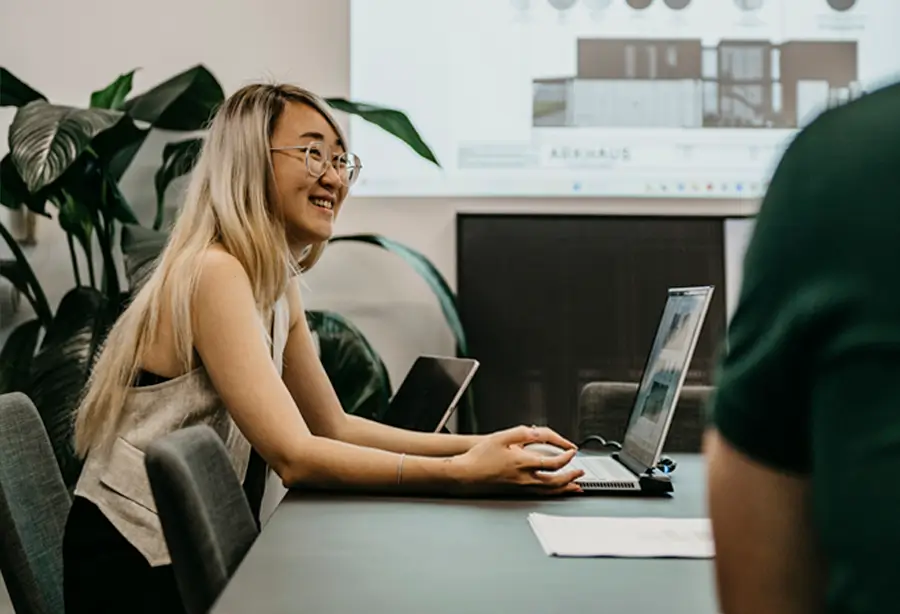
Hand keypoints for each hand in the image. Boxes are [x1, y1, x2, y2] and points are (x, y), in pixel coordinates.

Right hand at [453, 425, 583, 494]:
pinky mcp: (516, 492)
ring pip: (549, 491)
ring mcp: (521, 487)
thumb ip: (522, 433)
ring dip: (565, 488)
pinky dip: (552, 494)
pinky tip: (554, 492)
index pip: (553, 463)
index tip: (572, 452)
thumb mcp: (501, 437)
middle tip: (580, 472)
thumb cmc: (480, 457)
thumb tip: (537, 432)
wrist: (466, 473)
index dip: (566, 457)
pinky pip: (540, 495)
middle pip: (556, 481)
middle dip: (571, 476)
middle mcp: (525, 478)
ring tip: (574, 485)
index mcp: (523, 463)